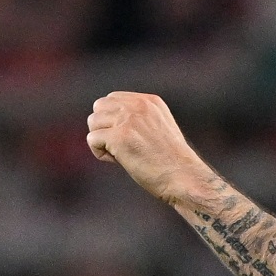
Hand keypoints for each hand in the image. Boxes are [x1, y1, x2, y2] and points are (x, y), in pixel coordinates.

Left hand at [86, 92, 217, 207]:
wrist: (184, 177)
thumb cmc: (171, 161)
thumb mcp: (159, 128)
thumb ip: (138, 118)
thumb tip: (106, 121)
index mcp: (150, 101)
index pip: (112, 98)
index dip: (112, 119)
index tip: (127, 137)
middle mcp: (139, 105)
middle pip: (99, 107)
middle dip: (103, 127)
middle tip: (120, 146)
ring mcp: (128, 120)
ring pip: (93, 122)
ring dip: (101, 140)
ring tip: (121, 154)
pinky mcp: (119, 137)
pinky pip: (92, 139)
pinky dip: (101, 153)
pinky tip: (119, 161)